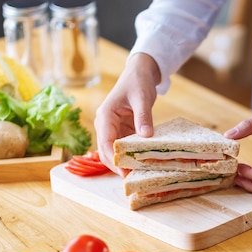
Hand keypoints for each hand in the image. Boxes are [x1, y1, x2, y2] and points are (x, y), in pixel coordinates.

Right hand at [94, 53, 160, 174]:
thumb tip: (146, 136)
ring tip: (137, 174)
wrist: (140, 73)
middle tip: (132, 178)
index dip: (114, 159)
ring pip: (114, 151)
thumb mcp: (142, 98)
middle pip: (106, 151)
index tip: (125, 172)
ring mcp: (113, 128)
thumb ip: (143, 117)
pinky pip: (124, 146)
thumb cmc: (138, 82)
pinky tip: (141, 163)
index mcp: (105, 116)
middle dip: (117, 165)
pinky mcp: (122, 130)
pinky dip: (130, 155)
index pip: (105, 142)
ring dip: (123, 162)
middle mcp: (105, 124)